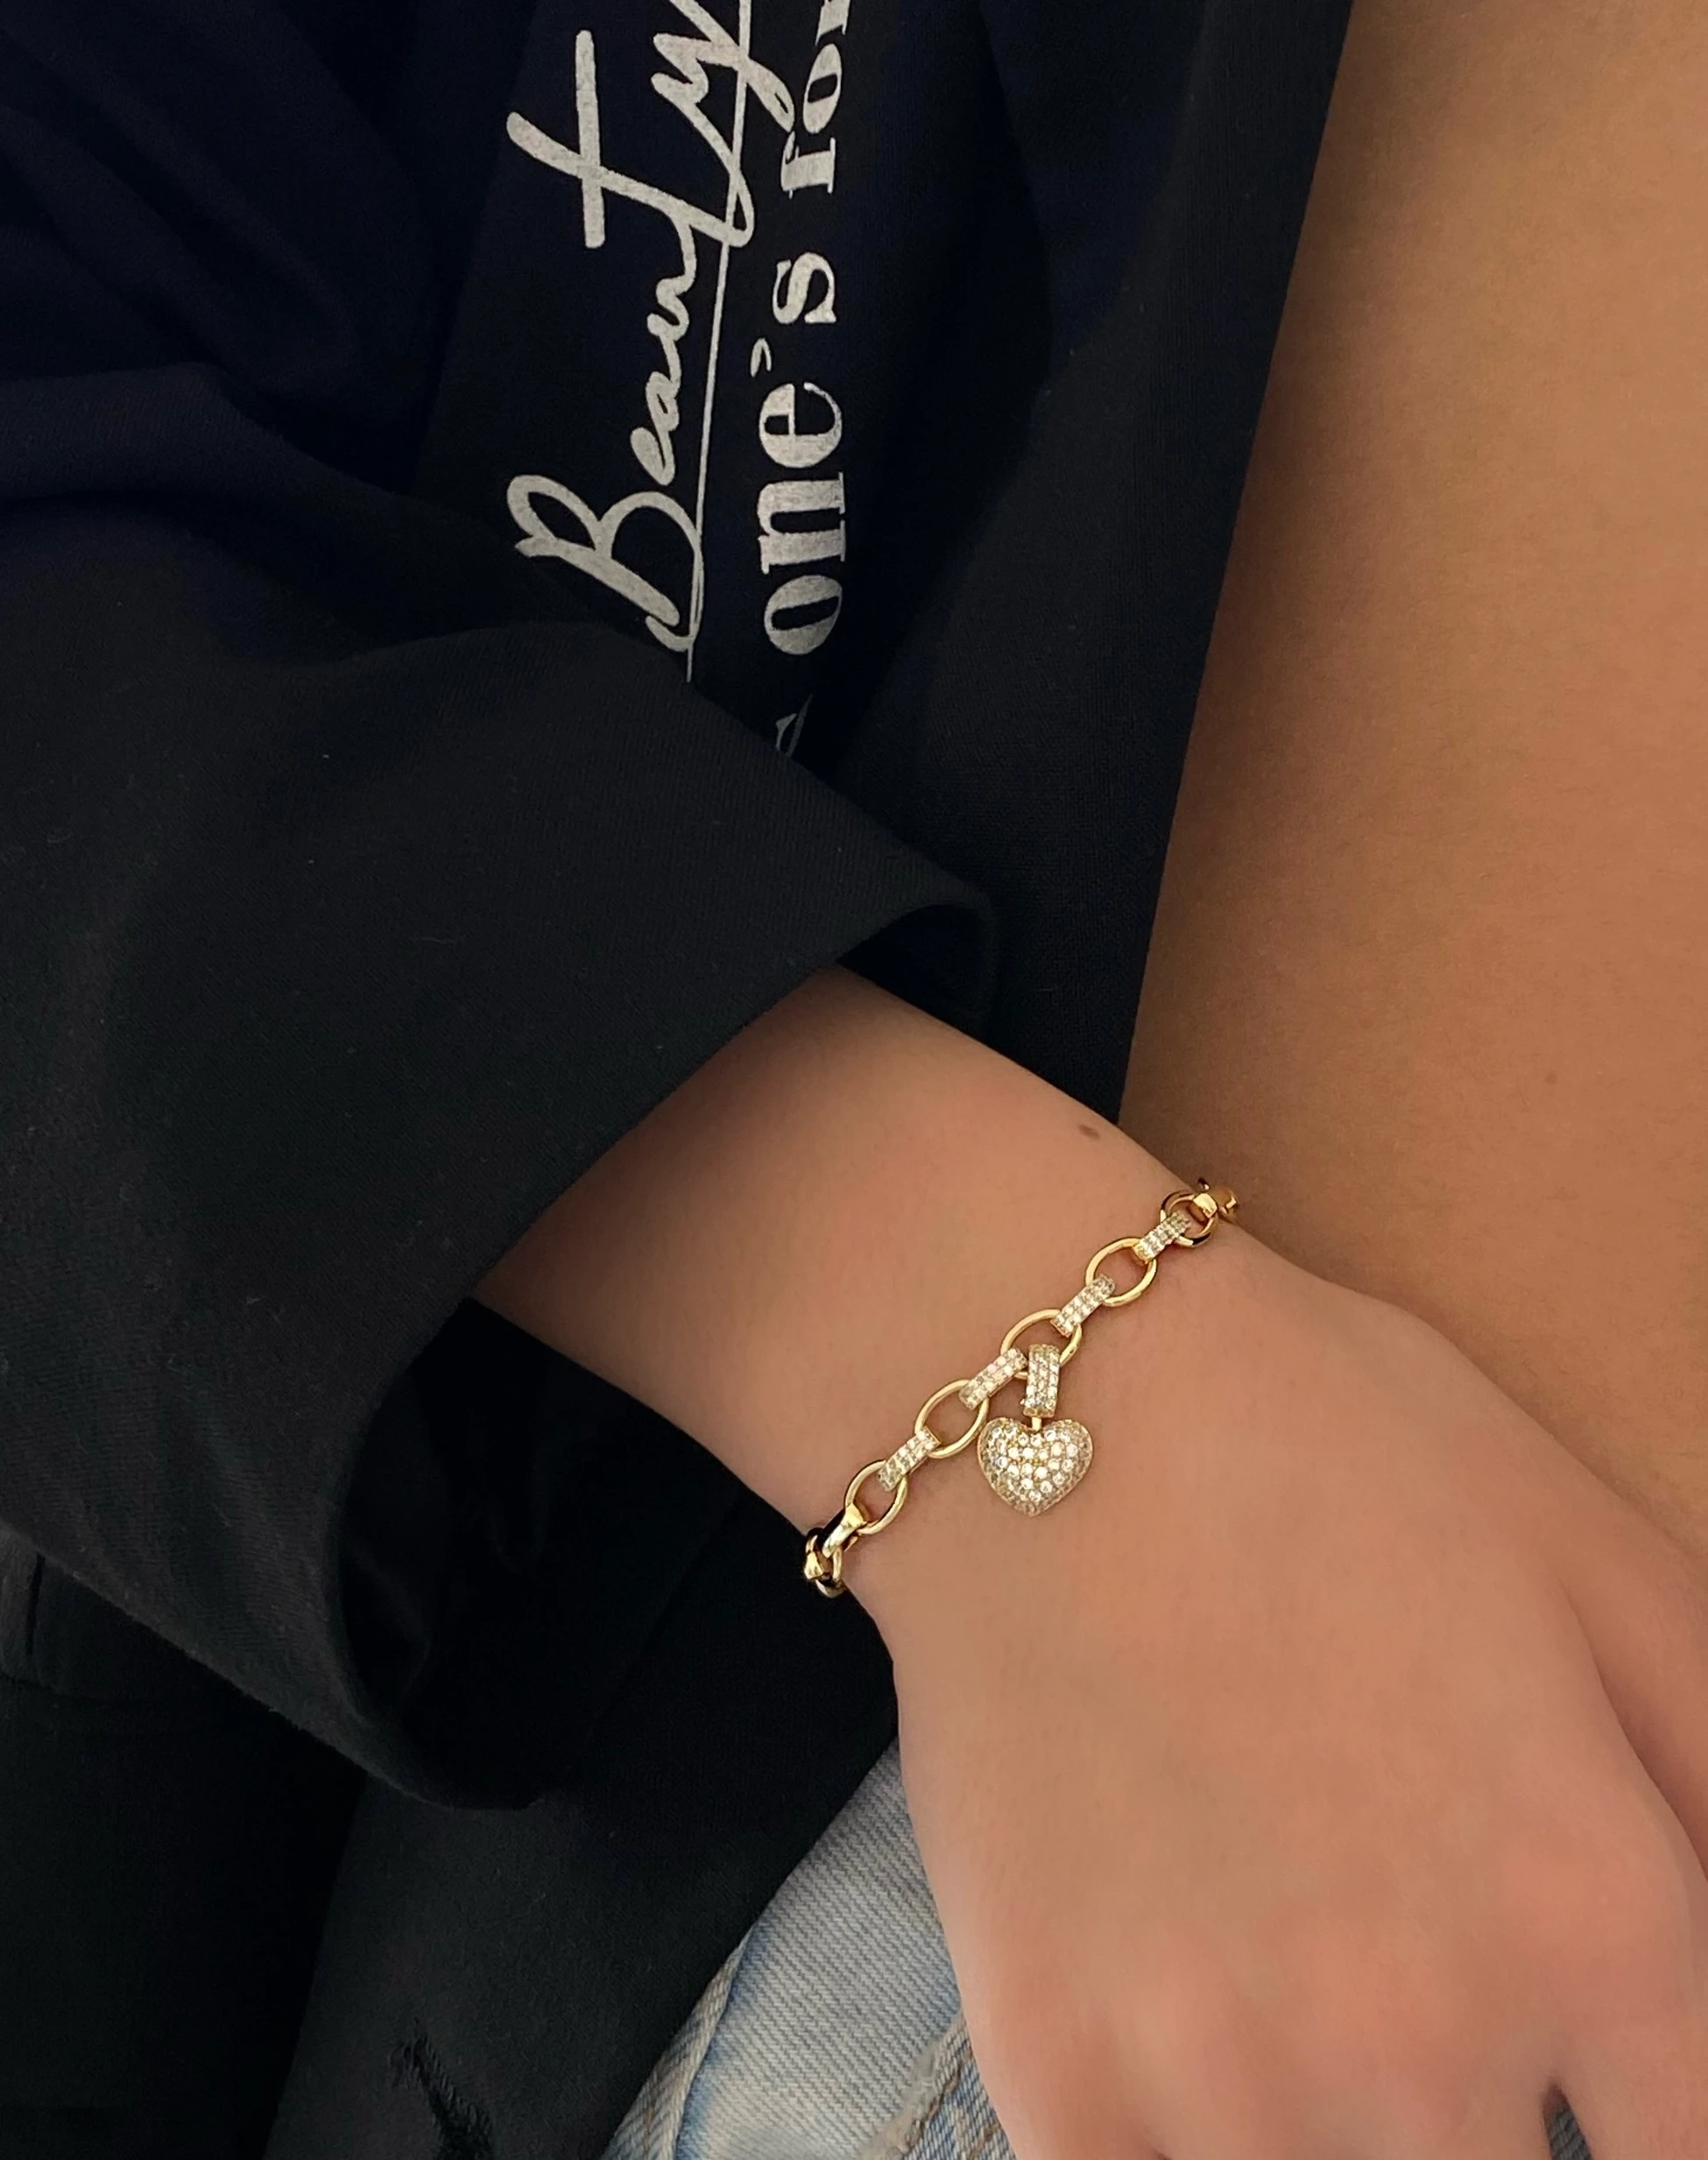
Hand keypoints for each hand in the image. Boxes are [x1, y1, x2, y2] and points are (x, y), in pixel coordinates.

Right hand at [861, 1227, 1707, 2158]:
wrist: (1041, 1410)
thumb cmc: (1332, 1447)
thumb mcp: (1599, 1562)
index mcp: (1596, 1916)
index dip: (1653, 2133)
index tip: (1592, 2085)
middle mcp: (1428, 2036)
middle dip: (1489, 2123)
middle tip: (1418, 2007)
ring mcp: (1225, 2071)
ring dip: (1332, 2134)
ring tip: (1294, 1993)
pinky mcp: (1056, 2071)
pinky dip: (1180, 2147)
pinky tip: (1184, 2042)